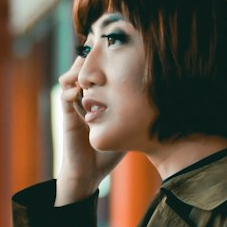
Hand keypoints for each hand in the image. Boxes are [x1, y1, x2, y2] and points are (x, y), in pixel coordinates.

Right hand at [55, 57, 123, 204]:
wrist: (89, 173)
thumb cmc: (108, 155)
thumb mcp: (127, 130)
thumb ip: (137, 116)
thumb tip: (162, 105)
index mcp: (97, 100)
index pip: (98, 73)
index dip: (103, 61)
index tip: (116, 53)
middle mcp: (84, 99)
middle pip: (82, 68)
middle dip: (89, 58)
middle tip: (101, 53)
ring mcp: (74, 107)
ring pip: (70, 77)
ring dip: (78, 70)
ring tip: (89, 70)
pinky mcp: (67, 116)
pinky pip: (65, 96)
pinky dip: (71, 89)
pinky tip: (80, 91)